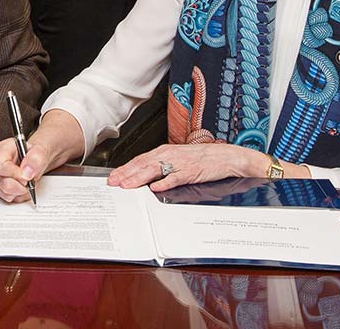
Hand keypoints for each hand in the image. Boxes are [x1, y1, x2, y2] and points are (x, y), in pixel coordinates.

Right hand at [0, 137, 50, 202]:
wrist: (33, 160)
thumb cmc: (33, 154)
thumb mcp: (40, 152)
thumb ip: (35, 159)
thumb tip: (26, 172)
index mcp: (2, 149)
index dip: (14, 175)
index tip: (27, 177)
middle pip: (2, 183)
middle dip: (20, 186)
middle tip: (30, 180)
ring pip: (4, 193)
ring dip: (20, 191)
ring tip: (26, 181)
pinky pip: (6, 198)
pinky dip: (18, 195)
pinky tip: (21, 185)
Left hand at [106, 142, 256, 191]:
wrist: (225, 156)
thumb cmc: (202, 159)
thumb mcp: (178, 160)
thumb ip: (162, 167)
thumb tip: (146, 178)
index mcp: (166, 151)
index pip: (141, 160)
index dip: (126, 168)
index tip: (113, 177)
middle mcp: (170, 155)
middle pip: (143, 164)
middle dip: (126, 174)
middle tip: (113, 182)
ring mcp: (180, 163)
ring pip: (154, 169)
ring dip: (139, 178)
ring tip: (127, 185)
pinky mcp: (191, 171)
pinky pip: (175, 177)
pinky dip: (164, 182)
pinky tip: (155, 188)